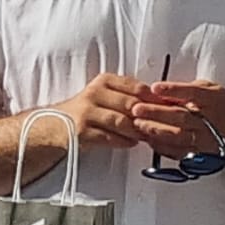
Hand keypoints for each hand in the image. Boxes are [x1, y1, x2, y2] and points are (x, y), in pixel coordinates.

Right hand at [45, 73, 170, 149]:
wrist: (56, 125)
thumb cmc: (86, 112)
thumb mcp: (105, 96)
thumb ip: (127, 97)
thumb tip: (159, 103)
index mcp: (104, 81)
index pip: (136, 87)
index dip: (155, 99)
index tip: (169, 108)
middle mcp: (95, 93)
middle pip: (131, 104)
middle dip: (148, 117)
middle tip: (161, 126)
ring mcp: (88, 112)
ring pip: (121, 121)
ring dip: (137, 131)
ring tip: (146, 136)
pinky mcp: (83, 131)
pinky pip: (110, 137)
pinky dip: (124, 141)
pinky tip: (131, 142)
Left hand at [132, 79, 224, 159]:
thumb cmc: (221, 110)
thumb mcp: (211, 90)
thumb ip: (190, 88)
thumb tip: (164, 89)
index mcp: (212, 100)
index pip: (192, 93)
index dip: (173, 90)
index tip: (155, 87)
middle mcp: (208, 121)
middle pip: (181, 116)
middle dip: (156, 113)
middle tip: (137, 109)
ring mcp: (203, 140)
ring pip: (177, 136)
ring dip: (155, 130)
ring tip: (138, 124)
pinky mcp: (197, 155)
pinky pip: (177, 151)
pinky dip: (160, 145)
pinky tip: (147, 139)